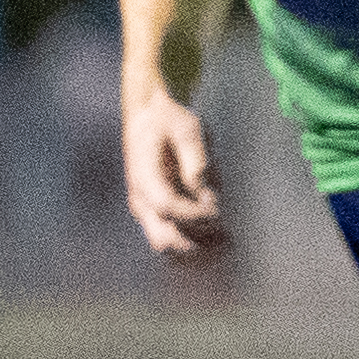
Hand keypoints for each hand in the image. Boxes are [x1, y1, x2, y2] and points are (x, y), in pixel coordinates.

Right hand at [120, 87, 223, 261]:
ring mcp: (145, 207)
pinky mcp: (154, 210)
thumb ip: (195, 157)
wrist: (148, 115)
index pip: (167, 207)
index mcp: (144, 176)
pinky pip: (170, 235)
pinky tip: (209, 219)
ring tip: (216, 223)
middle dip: (194, 238)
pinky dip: (190, 234)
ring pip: (165, 243)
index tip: (216, 207)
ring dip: (194, 239)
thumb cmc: (168, 119)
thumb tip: (201, 188)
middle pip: (162, 238)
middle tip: (218, 226)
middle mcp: (141, 198)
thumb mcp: (187, 128)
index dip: (195, 213)